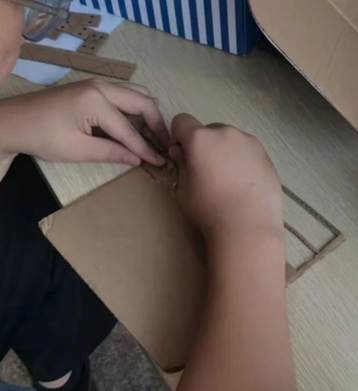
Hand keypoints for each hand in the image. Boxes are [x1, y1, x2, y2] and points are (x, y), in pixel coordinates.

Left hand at [0, 79, 168, 165]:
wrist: (13, 122)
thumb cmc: (42, 137)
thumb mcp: (78, 150)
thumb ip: (112, 152)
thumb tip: (139, 159)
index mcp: (96, 101)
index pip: (130, 130)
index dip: (147, 148)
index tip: (161, 162)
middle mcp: (101, 86)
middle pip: (143, 101)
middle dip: (157, 124)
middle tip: (166, 144)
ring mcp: (97, 84)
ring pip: (136, 93)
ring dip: (149, 113)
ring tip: (155, 135)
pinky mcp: (93, 88)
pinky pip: (125, 94)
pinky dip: (137, 108)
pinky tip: (139, 125)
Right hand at [169, 113, 282, 239]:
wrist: (248, 225)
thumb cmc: (209, 209)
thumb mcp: (183, 189)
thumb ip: (182, 165)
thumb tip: (183, 153)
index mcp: (201, 138)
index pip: (182, 121)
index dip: (179, 137)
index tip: (183, 156)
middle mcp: (226, 133)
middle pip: (209, 130)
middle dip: (205, 145)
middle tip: (207, 171)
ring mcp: (250, 142)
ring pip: (231, 140)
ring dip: (226, 151)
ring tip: (229, 180)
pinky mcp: (266, 155)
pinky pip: (248, 151)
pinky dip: (244, 160)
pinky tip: (245, 184)